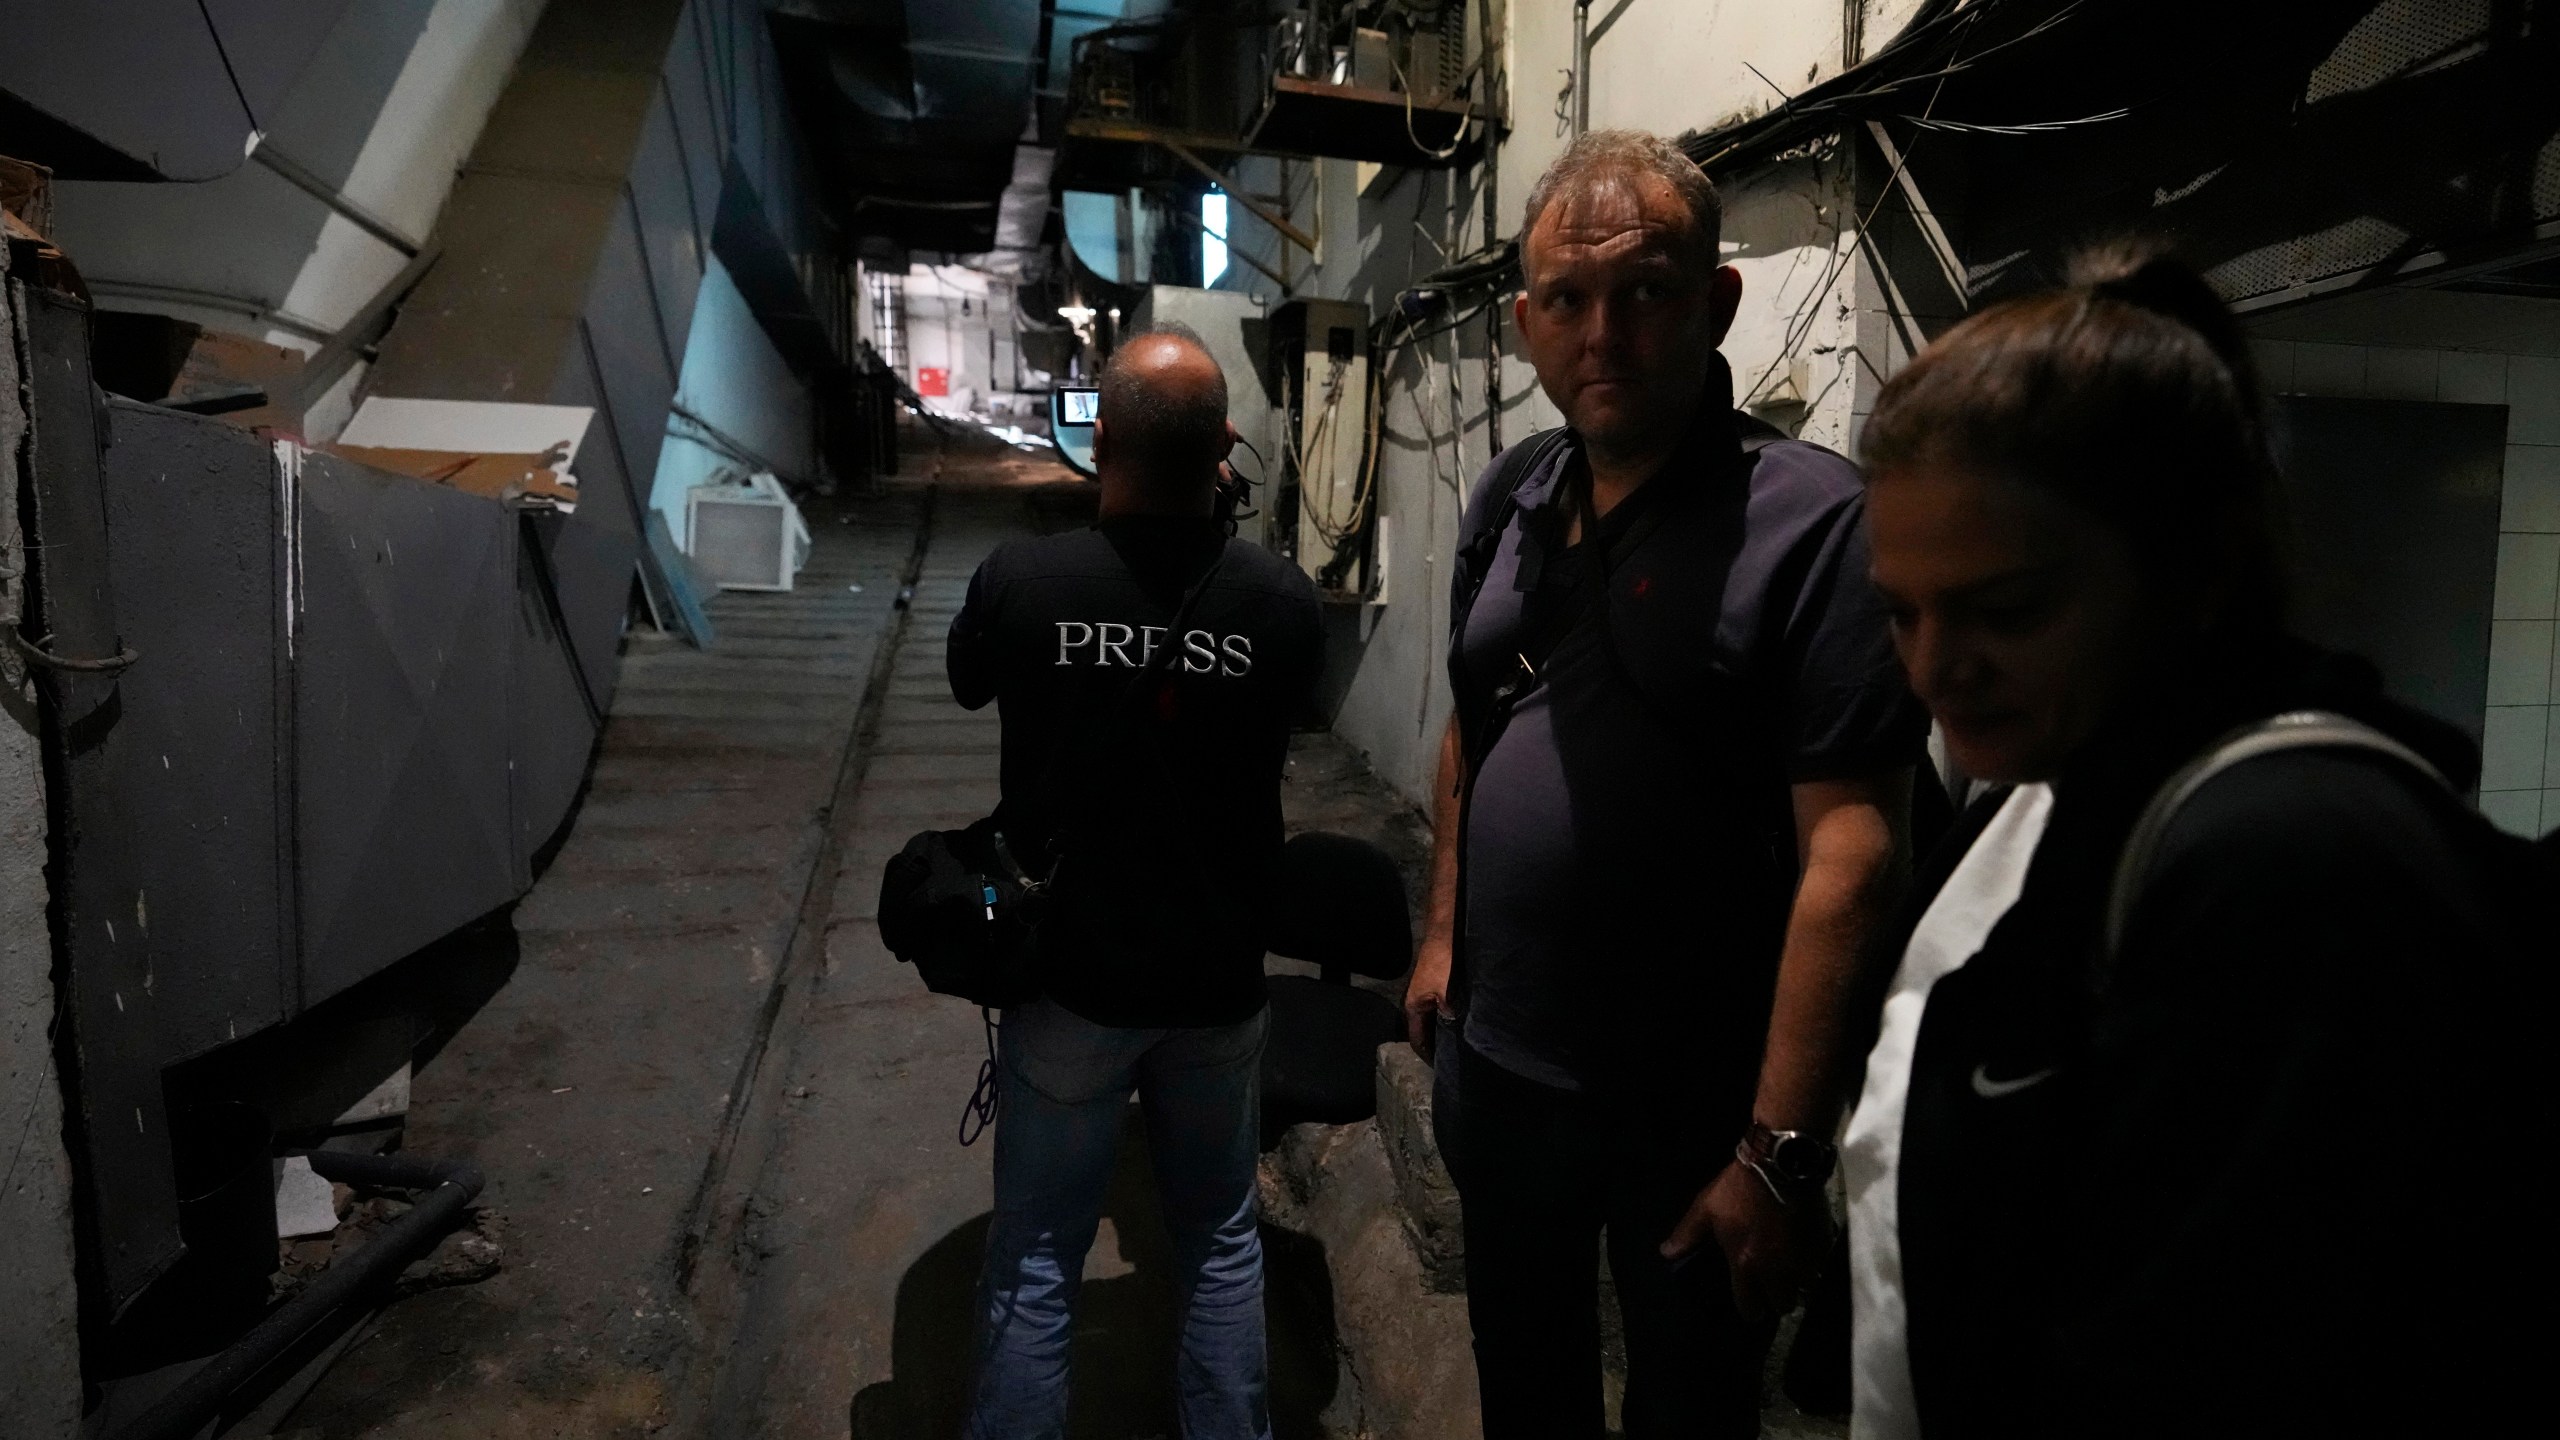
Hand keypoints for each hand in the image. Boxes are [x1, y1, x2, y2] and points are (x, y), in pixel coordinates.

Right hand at [1404, 935, 1452, 1058]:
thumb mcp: (1447, 996)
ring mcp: (1425, 993)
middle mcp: (1415, 1003)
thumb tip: (1456, 1037)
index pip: (1418, 1042)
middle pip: (1424, 1032)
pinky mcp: (1436, 985)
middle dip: (1437, 1046)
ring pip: (1433, 1020)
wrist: (1447, 933)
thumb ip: (1449, 1019)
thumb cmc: (1444, 965)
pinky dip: (1449, 1018)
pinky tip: (1462, 1022)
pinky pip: (1440, 1009)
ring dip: (1444, 1031)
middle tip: (1456, 1059)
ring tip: (1461, 1044)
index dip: (1429, 1058)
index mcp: (1413, 1008)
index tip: (1445, 1070)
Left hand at [1660, 1159, 1829, 1321]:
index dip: (1750, 1310)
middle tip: (1772, 1287)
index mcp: (1746, 1264)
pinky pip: (1819, 1267)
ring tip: (1791, 1272)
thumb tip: (1666, 1254)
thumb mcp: (1706, 1207)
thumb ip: (1688, 1235)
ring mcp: (1803, 1260)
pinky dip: (1813, 1265)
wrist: (1780, 1162)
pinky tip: (1805, 1252)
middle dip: (1776, 1300)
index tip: (1751, 1304)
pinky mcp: (1822, 1246)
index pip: (1750, 1307)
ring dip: (1797, 1285)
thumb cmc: (1739, 1187)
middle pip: (1782, 1305)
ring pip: (1804, 1289)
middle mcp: (1777, 1270)